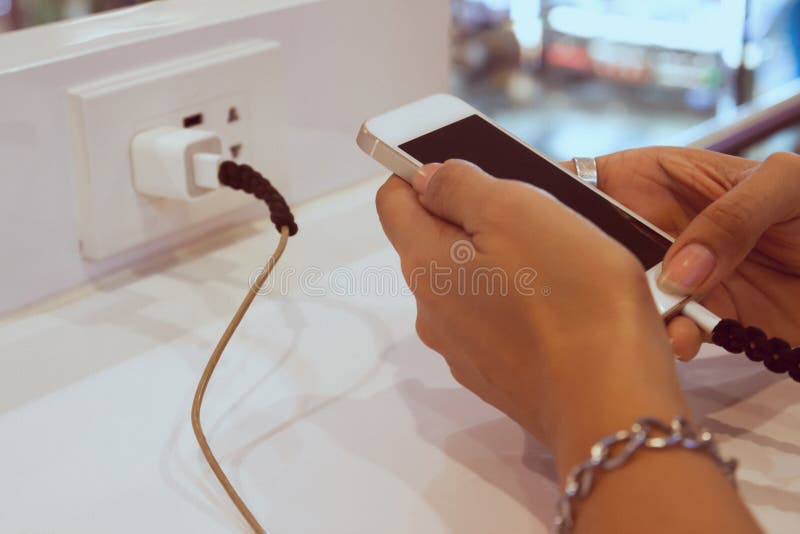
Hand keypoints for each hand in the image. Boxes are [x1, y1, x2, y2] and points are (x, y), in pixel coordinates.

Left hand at [376, 160, 687, 473]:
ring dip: (503, 261)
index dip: (418, 173)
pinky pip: (499, 321)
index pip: (393, 202)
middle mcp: (432, 310)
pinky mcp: (498, 374)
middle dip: (474, 217)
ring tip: (559, 257)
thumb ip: (459, 186)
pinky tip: (564, 304)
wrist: (612, 404)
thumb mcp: (515, 210)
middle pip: (436, 242)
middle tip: (531, 209)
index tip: (456, 165)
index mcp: (425, 263)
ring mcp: (464, 348)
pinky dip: (521, 303)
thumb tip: (426, 177)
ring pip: (471, 282)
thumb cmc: (572, 302)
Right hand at [579, 148, 799, 359]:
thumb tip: (680, 270)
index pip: (591, 185)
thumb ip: (730, 216)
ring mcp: (678, 275)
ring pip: (626, 295)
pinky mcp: (702, 317)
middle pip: (597, 249)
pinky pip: (669, 331)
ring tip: (650, 322)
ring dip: (628, 310)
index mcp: (662, 179)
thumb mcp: (784, 184)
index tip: (533, 226)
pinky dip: (668, 341)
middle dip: (588, 271)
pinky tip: (682, 341)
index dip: (557, 202)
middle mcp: (658, 228)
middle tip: (585, 288)